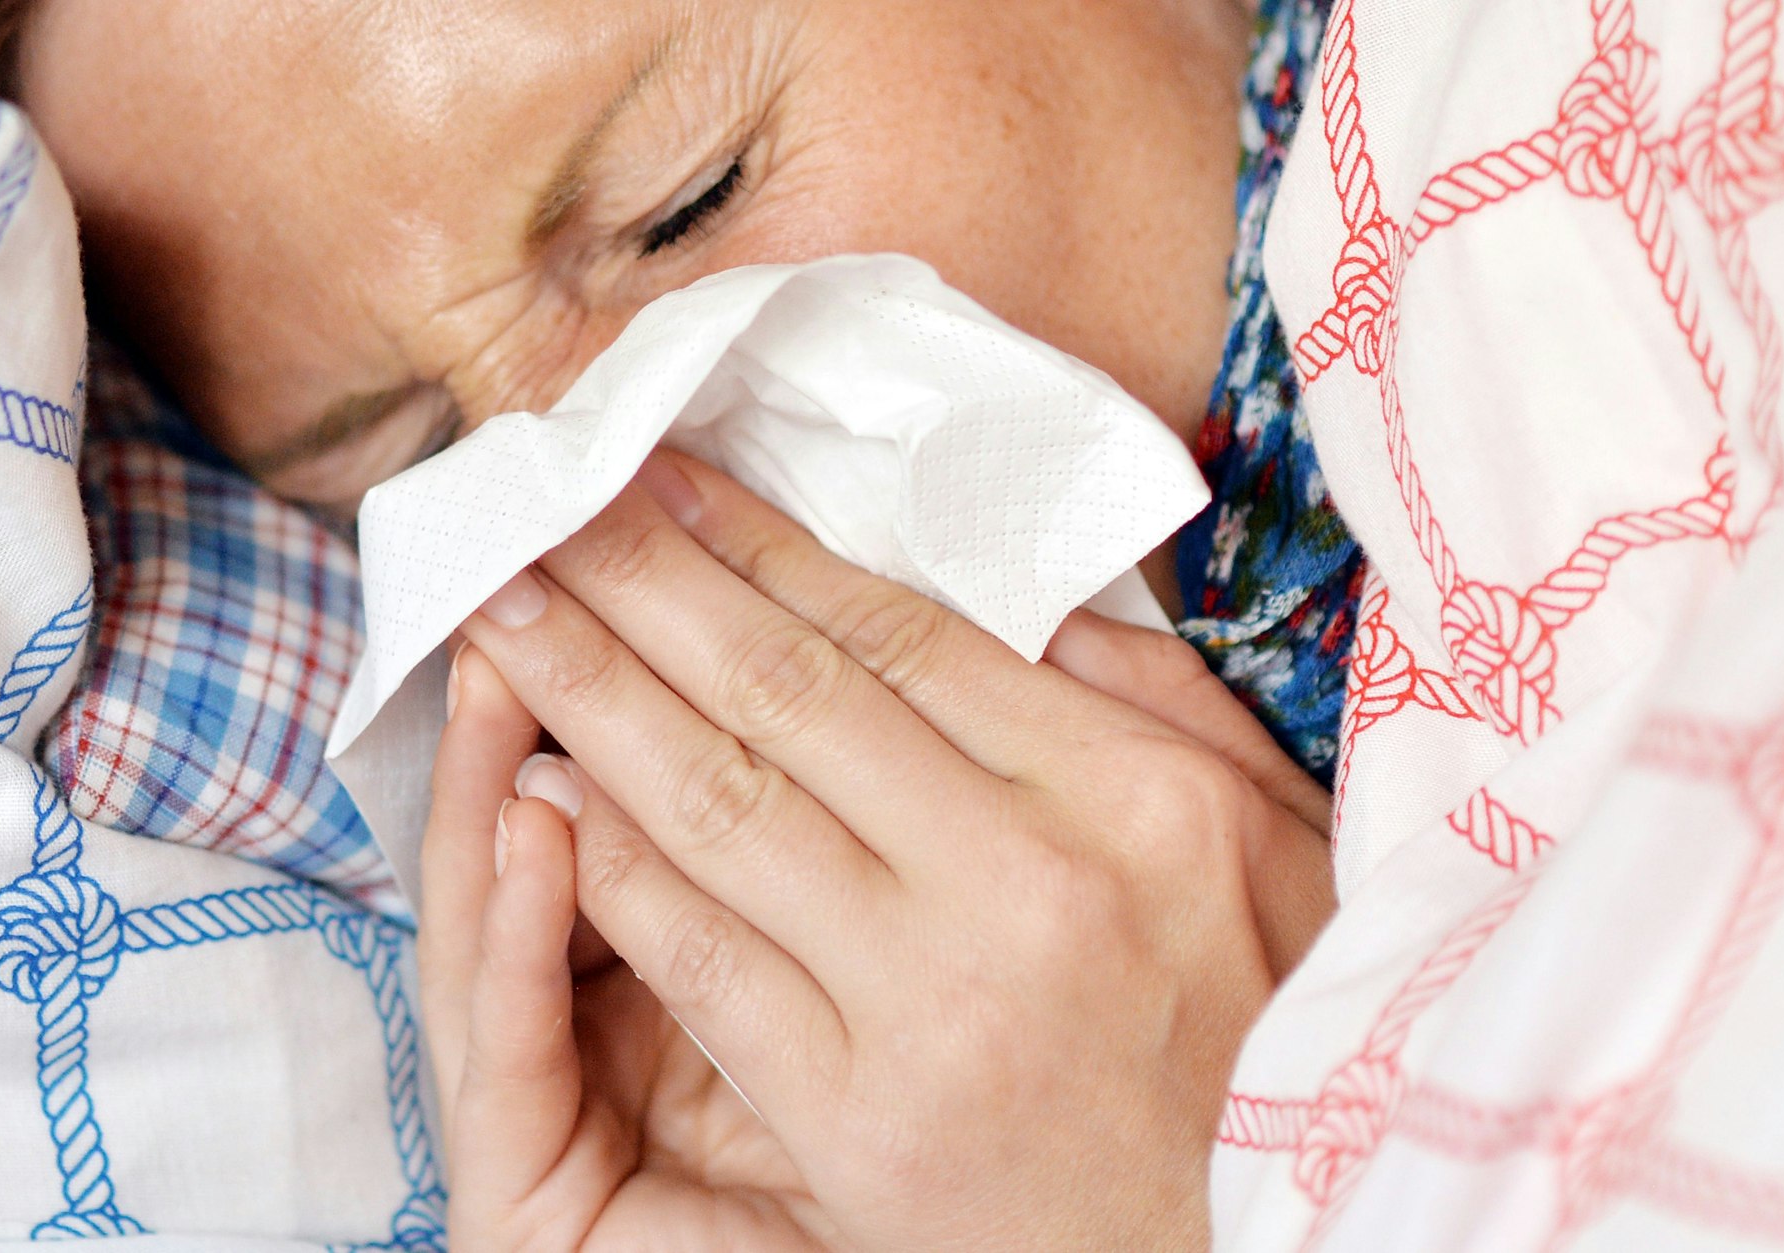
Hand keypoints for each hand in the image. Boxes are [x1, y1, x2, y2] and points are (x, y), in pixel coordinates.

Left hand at [433, 451, 1333, 1248]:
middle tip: (542, 508)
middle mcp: (1028, 878)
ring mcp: (937, 1004)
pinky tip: (544, 795)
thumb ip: (1144, 690)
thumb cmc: (1269, 1026)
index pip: (898, 633)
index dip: (759, 545)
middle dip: (642, 584)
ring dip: (593, 698)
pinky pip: (706, 965)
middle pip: (786, 694)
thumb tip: (1009, 573)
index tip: (664, 480)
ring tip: (510, 618)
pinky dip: (612, 871)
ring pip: (723, 810)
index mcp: (1128, 788)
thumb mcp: (1269, 829)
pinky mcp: (864, 1122)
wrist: (1273, 1243)